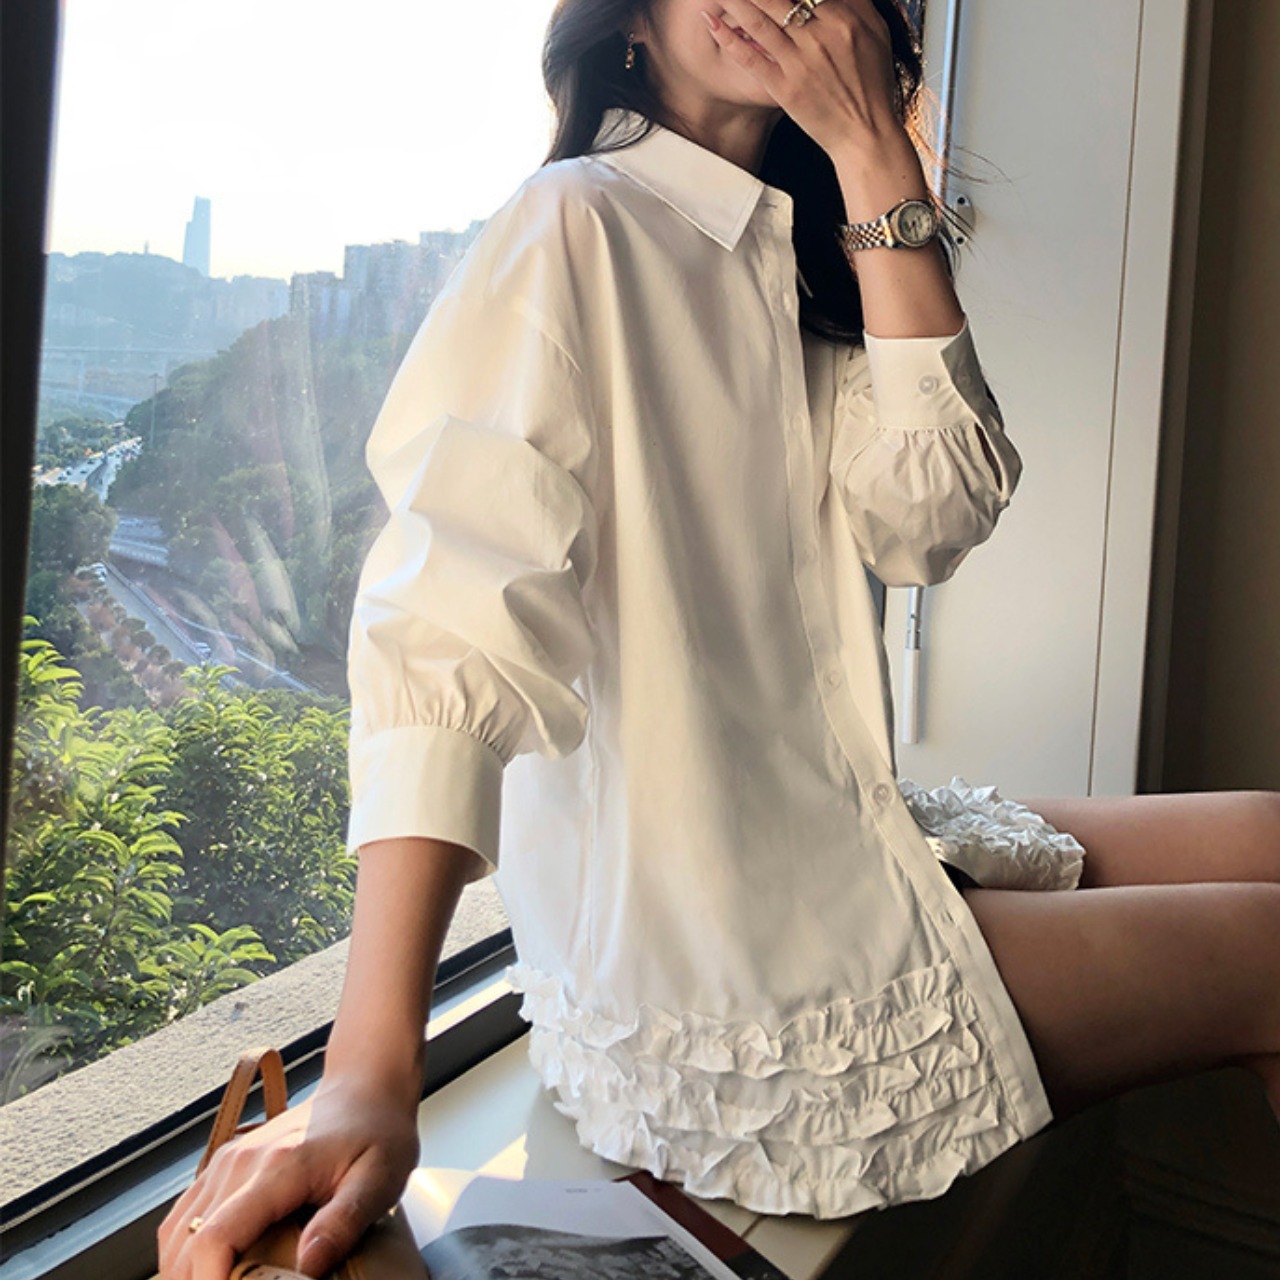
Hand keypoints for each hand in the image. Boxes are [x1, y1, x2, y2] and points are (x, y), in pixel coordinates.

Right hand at [156, 1075, 419, 1279]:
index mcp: (277, 1168)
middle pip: (187, 1242)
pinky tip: (207, 1268)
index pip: (216, 1236)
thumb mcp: (377, 1180)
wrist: (364, 1087)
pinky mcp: (226, 1164)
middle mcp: (241, 1162)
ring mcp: (228, 1161)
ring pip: (176, 1231)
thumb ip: (342, 1223)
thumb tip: (307, 1265)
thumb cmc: (376, 1132)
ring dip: (184, 1269)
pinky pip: (183, 1214)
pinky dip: (183, 1249)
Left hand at [702, 0, 910, 162]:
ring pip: (758, 20)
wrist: (865, 133)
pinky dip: (728, 38)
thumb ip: (856, 2)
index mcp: (843, 18)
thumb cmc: (872, 84)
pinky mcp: (783, 87)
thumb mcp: (876, 34)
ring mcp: (799, 62)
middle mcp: (818, 36)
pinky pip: (750, 57)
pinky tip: (710, 22)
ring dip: (734, 1)